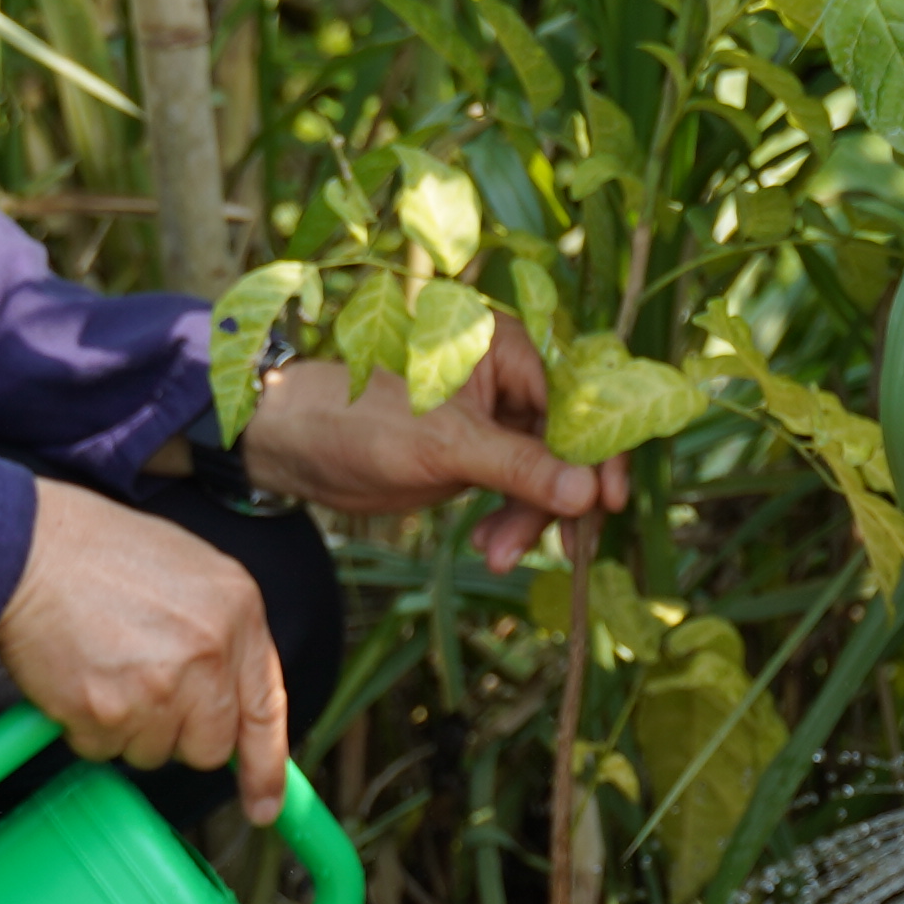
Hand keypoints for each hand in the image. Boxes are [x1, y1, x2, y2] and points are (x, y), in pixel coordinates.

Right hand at [1, 481, 293, 818]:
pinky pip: (103, 750)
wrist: (30, 549)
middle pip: (209, 747)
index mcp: (238, 612)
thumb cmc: (99, 552)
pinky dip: (88, 726)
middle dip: (178, 733)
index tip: (265, 805)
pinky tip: (82, 677)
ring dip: (129, 728)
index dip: (266, 769)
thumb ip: (222, 634)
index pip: (267, 710)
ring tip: (108, 667)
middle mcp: (208, 654)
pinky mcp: (107, 713)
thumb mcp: (191, 572)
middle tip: (143, 689)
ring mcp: (159, 688)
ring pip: (153, 753)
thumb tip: (230, 699)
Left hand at [237, 317, 615, 564]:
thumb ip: (521, 469)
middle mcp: (511, 377)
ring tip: (497, 555)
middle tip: (565, 548)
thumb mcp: (447, 447)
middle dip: (562, 496)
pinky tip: (491, 547)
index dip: (597, 453)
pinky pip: (520, 488)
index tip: (606, 503)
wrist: (297, 445)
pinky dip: (513, 520)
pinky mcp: (481, 453)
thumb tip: (590, 495)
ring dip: (533, 518)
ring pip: (547, 472)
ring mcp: (497, 418)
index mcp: (508, 347)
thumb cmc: (361, 420)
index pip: (577, 401)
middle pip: (568, 441)